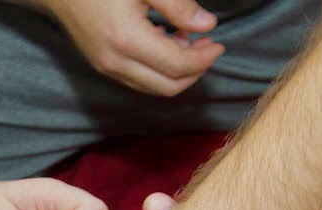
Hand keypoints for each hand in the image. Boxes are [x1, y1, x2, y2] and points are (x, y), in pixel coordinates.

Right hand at [46, 0, 224, 95]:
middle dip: (195, 71)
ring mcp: (108, 69)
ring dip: (177, 73)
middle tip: (207, 46)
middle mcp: (116, 63)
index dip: (204, 58)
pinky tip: (164, 44)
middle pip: (168, 87)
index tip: (217, 42)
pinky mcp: (103, 67)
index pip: (177, 66)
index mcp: (127, 41)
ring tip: (186, 42)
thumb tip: (207, 25)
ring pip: (155, 88)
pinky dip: (159, 71)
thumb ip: (178, 5)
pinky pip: (140, 81)